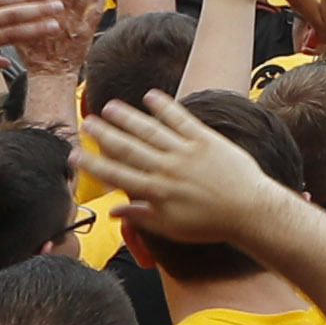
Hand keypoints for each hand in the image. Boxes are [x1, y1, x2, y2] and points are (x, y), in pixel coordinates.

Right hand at [76, 91, 303, 251]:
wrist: (251, 211)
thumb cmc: (211, 224)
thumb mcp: (172, 228)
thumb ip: (141, 217)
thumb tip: (113, 211)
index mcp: (156, 192)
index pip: (116, 175)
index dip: (93, 164)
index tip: (74, 155)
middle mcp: (167, 169)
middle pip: (129, 148)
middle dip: (104, 135)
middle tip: (86, 123)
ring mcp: (187, 153)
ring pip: (151, 131)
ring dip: (129, 118)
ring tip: (110, 107)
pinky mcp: (207, 140)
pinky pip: (182, 120)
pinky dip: (166, 108)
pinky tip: (150, 96)